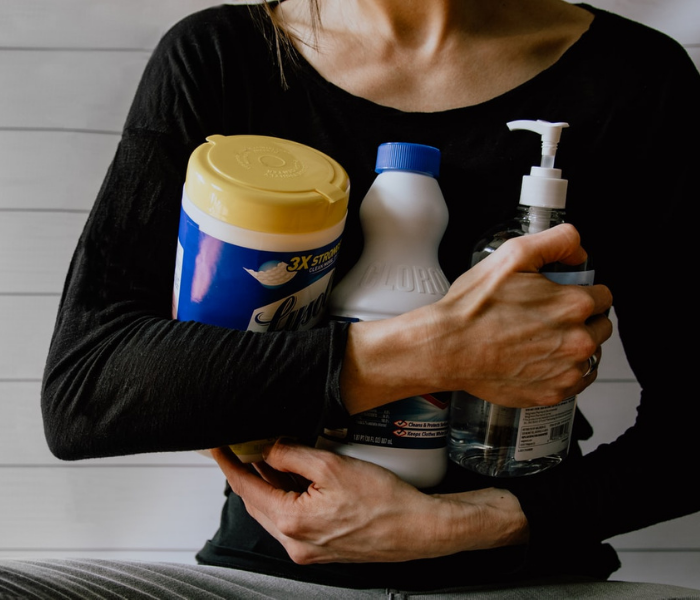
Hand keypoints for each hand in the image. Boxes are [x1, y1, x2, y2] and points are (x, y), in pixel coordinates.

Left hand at [210, 441, 528, 564]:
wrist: (418, 529)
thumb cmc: (384, 500)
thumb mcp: (332, 466)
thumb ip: (292, 455)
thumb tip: (268, 449)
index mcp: (292, 523)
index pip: (247, 488)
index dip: (229, 464)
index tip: (216, 447)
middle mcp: (294, 543)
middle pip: (258, 502)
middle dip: (248, 473)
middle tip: (244, 446)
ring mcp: (307, 550)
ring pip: (274, 511)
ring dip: (269, 485)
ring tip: (272, 456)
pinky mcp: (321, 549)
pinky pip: (292, 519)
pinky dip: (287, 497)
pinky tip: (295, 478)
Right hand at [341, 224, 612, 412]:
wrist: (447, 348)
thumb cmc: (473, 307)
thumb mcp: (513, 255)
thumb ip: (557, 241)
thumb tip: (579, 250)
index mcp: (574, 305)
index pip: (603, 296)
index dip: (580, 291)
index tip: (559, 296)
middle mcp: (578, 341)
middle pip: (600, 326)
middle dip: (580, 319)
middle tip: (544, 317)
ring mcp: (566, 372)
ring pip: (589, 355)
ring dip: (572, 345)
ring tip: (537, 339)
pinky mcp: (552, 394)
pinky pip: (574, 381)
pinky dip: (561, 371)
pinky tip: (536, 360)